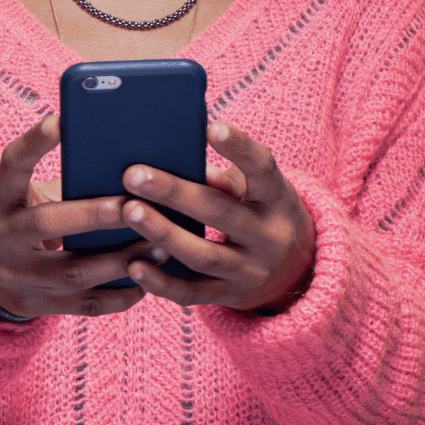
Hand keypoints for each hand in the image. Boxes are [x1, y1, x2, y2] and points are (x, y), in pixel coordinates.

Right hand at [0, 116, 161, 317]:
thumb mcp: (23, 192)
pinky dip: (119, 294)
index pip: (11, 165)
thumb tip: (127, 158)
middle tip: (135, 205)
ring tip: (158, 245)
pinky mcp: (35, 306)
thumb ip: (62, 179)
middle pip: (46, 223)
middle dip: (94, 215)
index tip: (61, 121)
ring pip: (72, 272)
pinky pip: (84, 305)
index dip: (34, 143)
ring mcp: (16, 277)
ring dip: (118, 260)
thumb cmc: (22, 215)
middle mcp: (1, 237)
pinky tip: (147, 281)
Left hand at [121, 121, 315, 312]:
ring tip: (129, 211)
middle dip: (175, 193)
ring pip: (203, 255)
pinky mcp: (229, 297)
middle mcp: (269, 237)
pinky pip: (191, 294)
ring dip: (163, 233)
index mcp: (278, 199)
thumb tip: (179, 164)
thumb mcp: (257, 192)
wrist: (295, 272)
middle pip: (221, 213)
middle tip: (134, 174)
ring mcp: (250, 272)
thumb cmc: (261, 212)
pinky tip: (134, 264)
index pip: (263, 170)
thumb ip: (224, 180)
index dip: (240, 148)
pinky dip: (161, 282)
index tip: (213, 127)